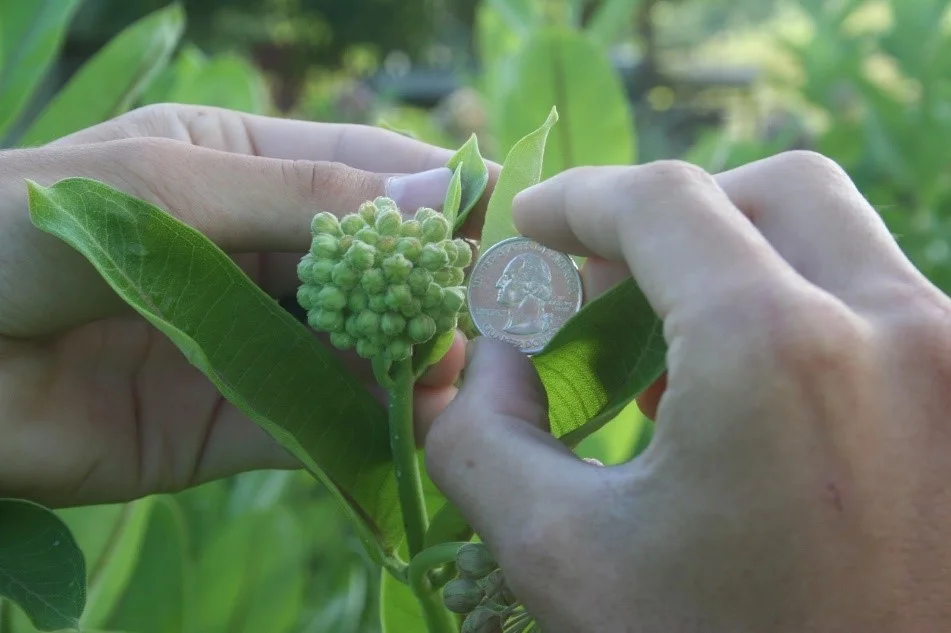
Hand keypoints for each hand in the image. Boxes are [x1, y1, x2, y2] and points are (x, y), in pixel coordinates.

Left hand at [0, 103, 493, 506]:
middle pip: (365, 268)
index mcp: (236, 166)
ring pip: (349, 350)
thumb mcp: (168, 184)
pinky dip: (359, 429)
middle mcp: (251, 252)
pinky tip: (406, 431)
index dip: (427, 192)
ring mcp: (244, 340)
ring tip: (450, 380)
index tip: (491, 222)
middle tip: (474, 320)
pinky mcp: (227, 419)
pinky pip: (309, 423)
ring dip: (403, 364)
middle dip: (422, 291)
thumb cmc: (20, 229)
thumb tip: (438, 188)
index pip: (356, 169)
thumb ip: (304, 198)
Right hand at [424, 151, 950, 631]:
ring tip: (673, 353)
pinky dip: (804, 315)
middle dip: (673, 218)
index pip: (663, 203)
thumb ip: (480, 435)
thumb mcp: (561, 558)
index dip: (580, 200)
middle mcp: (897, 330)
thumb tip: (483, 356)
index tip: (534, 225)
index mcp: (775, 351)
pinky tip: (750, 402)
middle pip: (770, 192)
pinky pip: (886, 311)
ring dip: (741, 267)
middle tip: (606, 281)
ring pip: (840, 246)